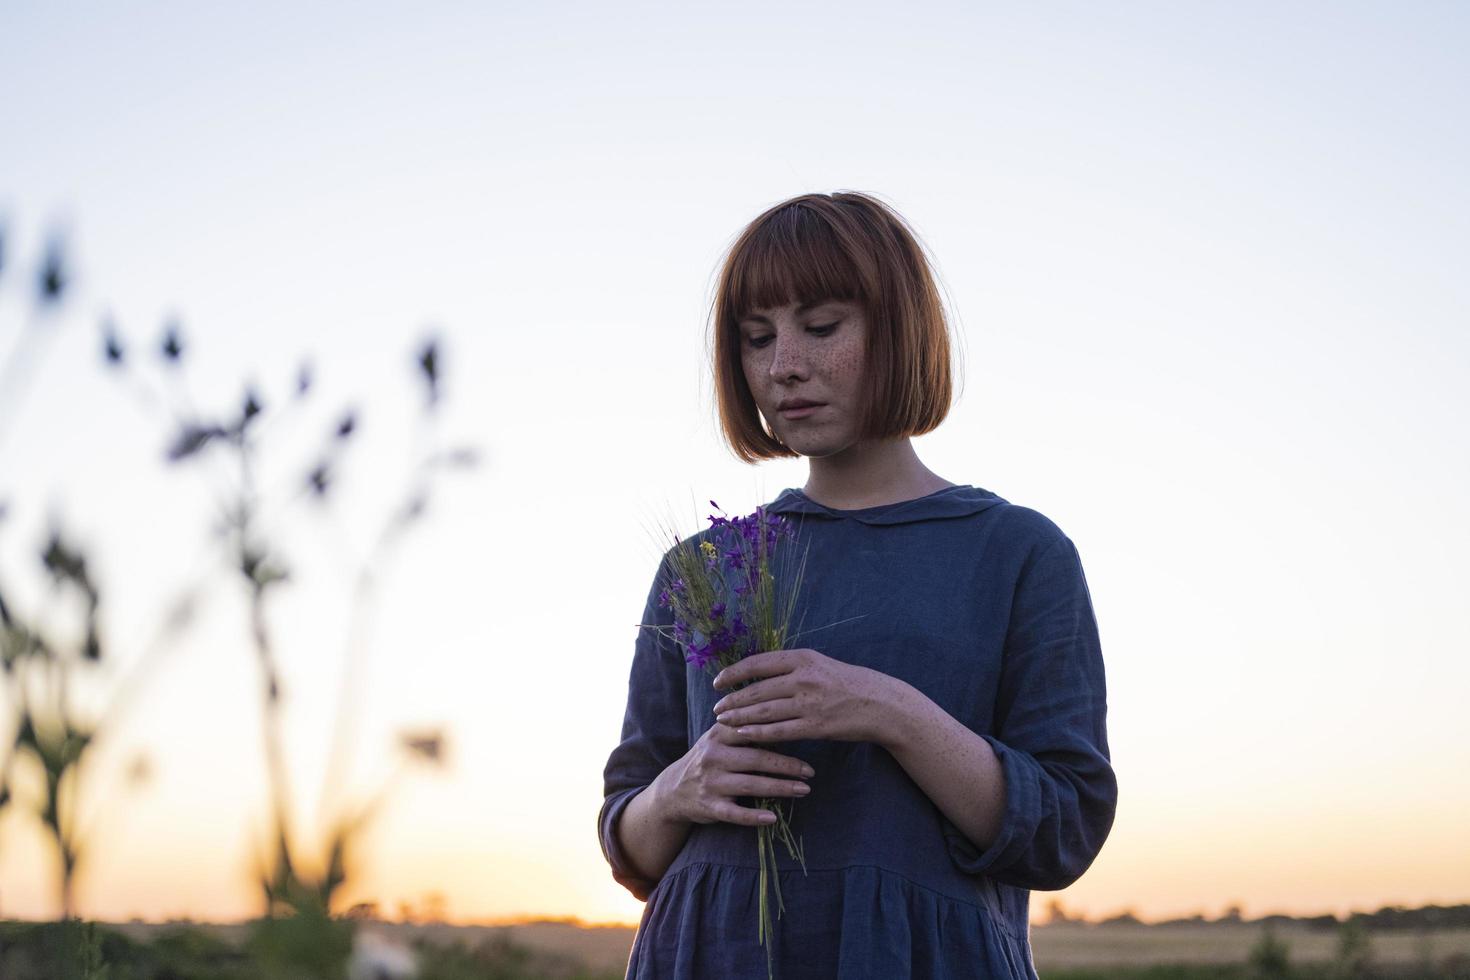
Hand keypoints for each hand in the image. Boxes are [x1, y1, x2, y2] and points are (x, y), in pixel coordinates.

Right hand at [659, 719, 814, 827]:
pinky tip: (773, 818)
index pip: (752, 730)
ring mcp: (711, 782)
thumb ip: (744, 728)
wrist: (673, 790)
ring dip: (780, 788)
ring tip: (804, 790)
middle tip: (810, 771)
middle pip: (757, 759)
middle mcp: (713, 756)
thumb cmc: (708, 759)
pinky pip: (735, 813)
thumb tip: (785, 719)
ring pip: (751, 785)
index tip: (805, 738)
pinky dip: (754, 816)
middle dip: (787, 766)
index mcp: (718, 735)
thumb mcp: (718, 738)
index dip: (780, 733)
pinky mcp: (710, 806)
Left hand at [710, 648, 897, 743]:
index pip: (758, 663)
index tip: (718, 682)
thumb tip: (757, 672)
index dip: (734, 673)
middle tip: (716, 707)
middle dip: (732, 699)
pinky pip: (779, 731)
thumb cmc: (847, 683)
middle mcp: (804, 678)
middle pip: (757, 689)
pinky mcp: (816, 726)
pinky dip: (758, 733)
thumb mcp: (819, 664)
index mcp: (802, 658)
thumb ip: (791, 667)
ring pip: (764, 711)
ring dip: (740, 717)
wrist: (880, 703)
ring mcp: (809, 703)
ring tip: (723, 721)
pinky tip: (743, 734)